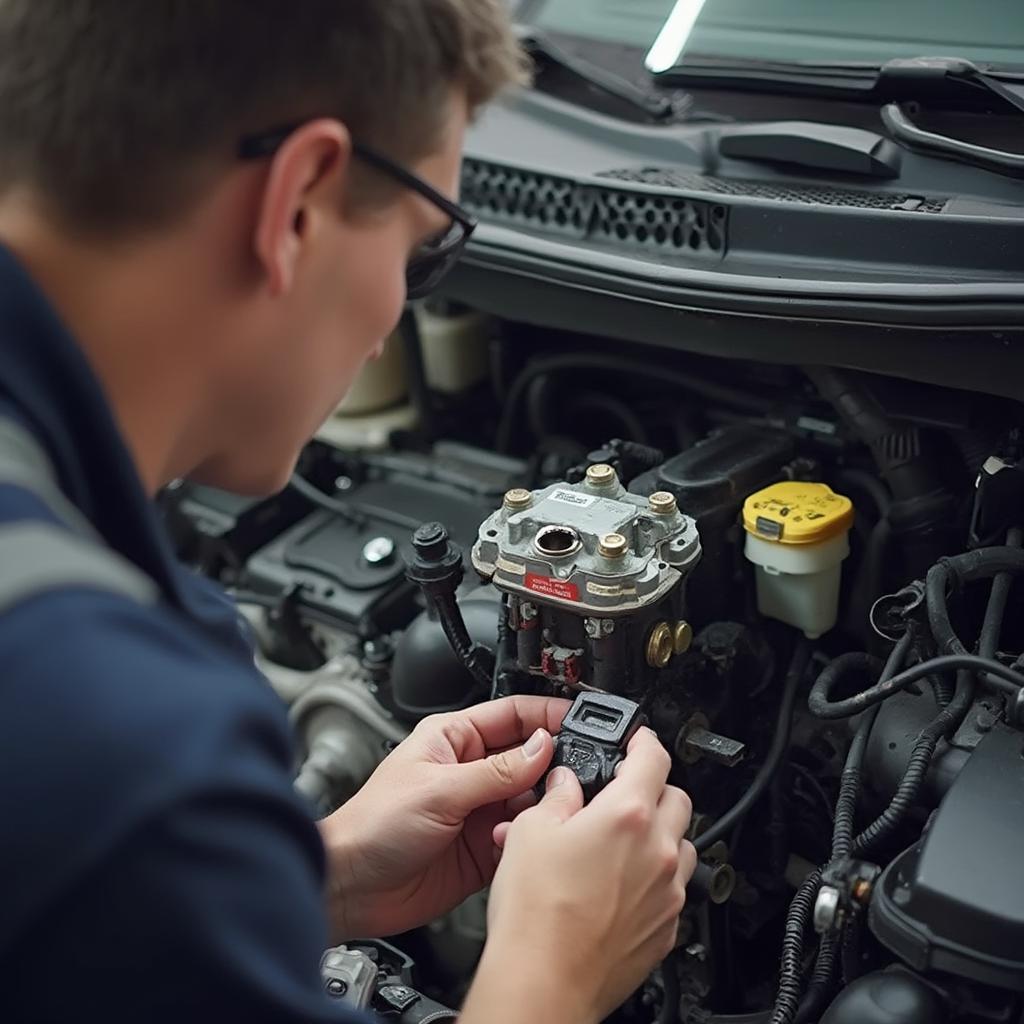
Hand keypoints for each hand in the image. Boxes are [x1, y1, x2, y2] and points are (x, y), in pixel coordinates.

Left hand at [319, 695, 568, 939]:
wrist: (351, 888)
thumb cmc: (372, 826)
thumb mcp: (440, 789)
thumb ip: (496, 770)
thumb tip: (543, 746)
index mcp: (455, 740)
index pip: (513, 715)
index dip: (548, 714)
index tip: (582, 719)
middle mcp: (471, 771)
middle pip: (530, 758)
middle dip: (554, 766)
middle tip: (575, 775)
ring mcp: (479, 810)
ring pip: (531, 800)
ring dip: (542, 808)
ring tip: (545, 814)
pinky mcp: (484, 847)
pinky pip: (522, 836)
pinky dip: (530, 840)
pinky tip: (522, 843)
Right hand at [463, 728, 695, 1023]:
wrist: (544, 982)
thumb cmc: (535, 914)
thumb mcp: (531, 832)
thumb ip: (557, 796)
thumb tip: (566, 784)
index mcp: (628, 815)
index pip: (654, 756)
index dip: (644, 739)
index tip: (637, 739)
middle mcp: (659, 850)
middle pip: (677, 797)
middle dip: (654, 787)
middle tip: (623, 792)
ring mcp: (668, 892)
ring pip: (683, 844)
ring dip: (660, 834)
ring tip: (622, 841)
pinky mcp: (667, 928)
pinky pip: (675, 888)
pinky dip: (657, 877)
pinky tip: (621, 884)